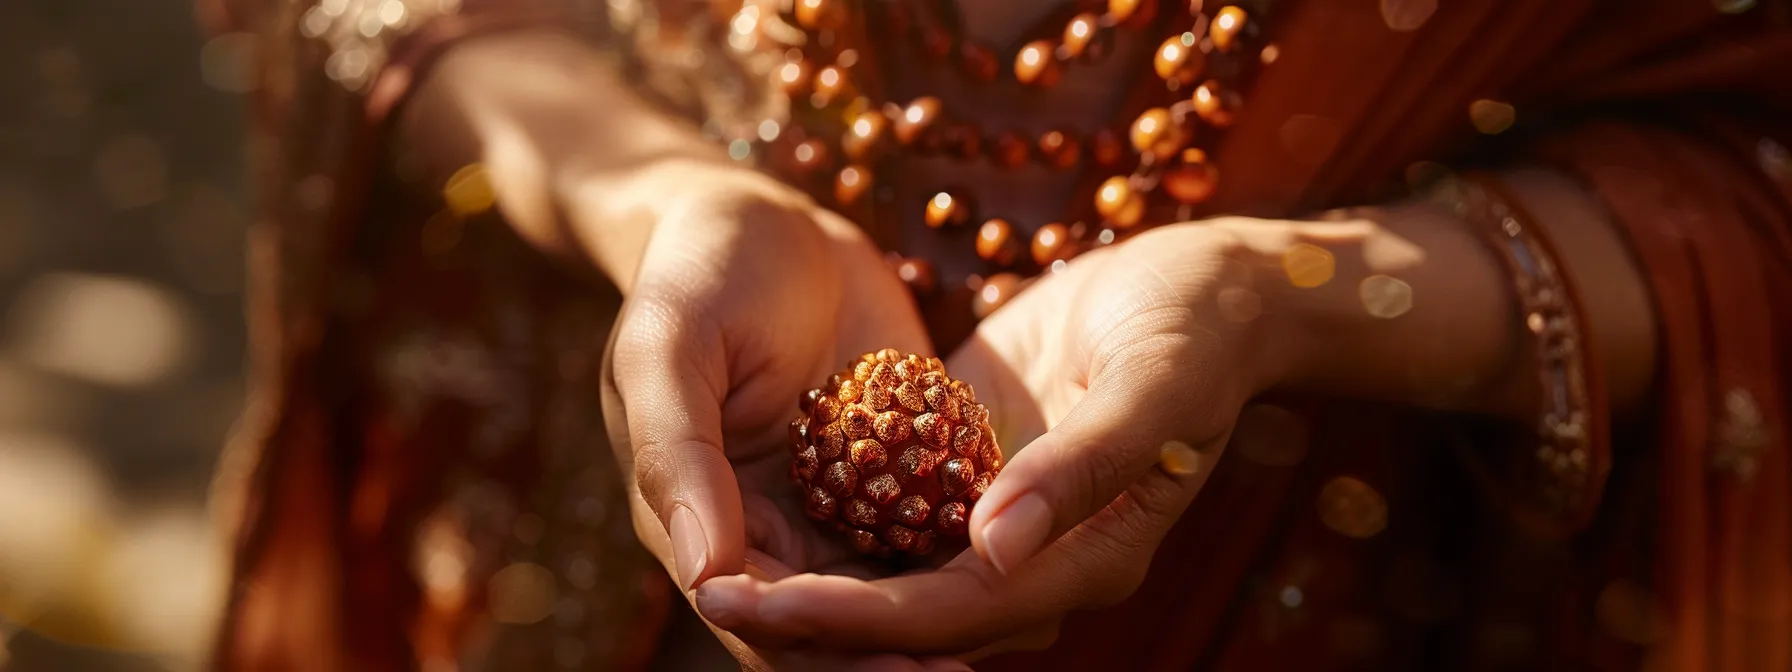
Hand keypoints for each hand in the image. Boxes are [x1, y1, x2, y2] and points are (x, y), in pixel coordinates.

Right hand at [599, 163, 978, 670]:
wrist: (758, 214)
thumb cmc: (695, 271)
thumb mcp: (668, 348)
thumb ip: (680, 457)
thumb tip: (705, 575)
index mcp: (700, 522)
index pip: (756, 614)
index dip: (820, 646)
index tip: (892, 664)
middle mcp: (768, 533)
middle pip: (829, 623)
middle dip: (892, 655)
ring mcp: (832, 505)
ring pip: (886, 590)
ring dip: (940, 624)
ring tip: (1013, 635)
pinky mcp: (892, 468)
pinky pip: (928, 527)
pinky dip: (968, 553)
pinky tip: (1032, 566)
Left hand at [691, 221, 1299, 655]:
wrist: (1211, 286)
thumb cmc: (1196, 330)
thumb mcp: (1153, 386)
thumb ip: (1080, 467)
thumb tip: (993, 545)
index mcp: (1081, 562)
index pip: (945, 611)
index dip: (849, 616)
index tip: (758, 604)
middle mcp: (1035, 559)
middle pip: (904, 610)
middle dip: (808, 610)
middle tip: (706, 591)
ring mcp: (1001, 517)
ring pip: (889, 569)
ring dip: (807, 570)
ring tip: (710, 559)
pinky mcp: (974, 468)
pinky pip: (894, 506)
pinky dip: (834, 511)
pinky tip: (756, 496)